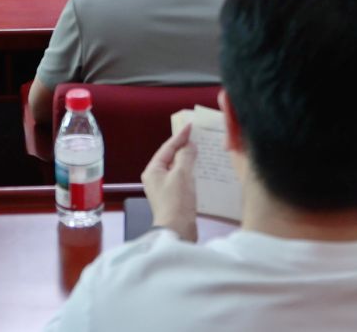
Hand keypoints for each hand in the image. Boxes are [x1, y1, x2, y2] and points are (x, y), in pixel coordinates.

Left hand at [142, 123, 197, 241]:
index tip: (192, 125)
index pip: (168, 147)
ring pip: (179, 169)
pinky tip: (203, 171)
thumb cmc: (176, 201)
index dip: (180, 136)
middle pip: (172, 158)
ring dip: (191, 161)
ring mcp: (165, 189)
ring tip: (204, 151)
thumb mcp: (181, 174)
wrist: (177, 231)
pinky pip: (184, 180)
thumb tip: (190, 145)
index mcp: (153, 171)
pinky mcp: (175, 199)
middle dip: (185, 148)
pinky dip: (193, 174)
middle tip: (199, 137)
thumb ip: (186, 156)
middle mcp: (156, 179)